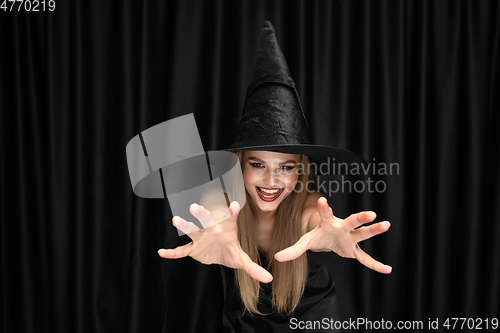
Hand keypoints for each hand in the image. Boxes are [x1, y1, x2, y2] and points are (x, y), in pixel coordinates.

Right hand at [158, 201, 272, 282]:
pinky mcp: (192, 249)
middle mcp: (212, 229)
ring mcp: (201, 238)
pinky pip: (181, 251)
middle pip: (207, 219)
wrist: (218, 255)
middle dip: (201, 213)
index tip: (235, 205)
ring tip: (176, 220)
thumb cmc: (230, 251)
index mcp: (227, 229)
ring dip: (185, 225)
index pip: (230, 218)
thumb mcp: (242, 260)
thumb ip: (254, 268)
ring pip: (192, 230)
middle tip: (195, 207)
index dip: (232, 212)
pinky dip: (172, 253)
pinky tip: (161, 252)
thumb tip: (269, 278)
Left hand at [274, 197, 391, 273]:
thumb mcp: (304, 242)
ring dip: (374, 230)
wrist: (328, 240)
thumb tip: (277, 258)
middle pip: (351, 222)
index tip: (322, 199)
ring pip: (363, 234)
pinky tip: (387, 270)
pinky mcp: (354, 251)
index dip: (324, 208)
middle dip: (361, 218)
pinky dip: (375, 265)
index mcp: (328, 224)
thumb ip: (293, 250)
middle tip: (371, 213)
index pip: (325, 214)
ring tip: (386, 224)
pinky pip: (365, 259)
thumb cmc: (318, 237)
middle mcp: (342, 228)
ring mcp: (350, 239)